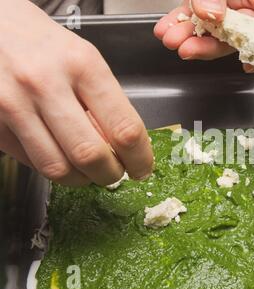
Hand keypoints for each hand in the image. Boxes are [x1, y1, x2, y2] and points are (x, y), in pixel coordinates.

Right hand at [0, 0, 152, 186]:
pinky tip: (60, 156)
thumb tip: (123, 150)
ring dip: (81, 179)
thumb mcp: (86, 61)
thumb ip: (106, 104)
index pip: (124, 127)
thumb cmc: (47, 45)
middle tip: (114, 173)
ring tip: (88, 172)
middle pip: (90, 155)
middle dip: (110, 174)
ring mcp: (13, 103)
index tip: (142, 168)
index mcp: (83, 65)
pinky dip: (53, 168)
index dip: (139, 159)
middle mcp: (46, 84)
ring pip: (57, 167)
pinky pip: (30, 162)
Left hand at [154, 0, 253, 71]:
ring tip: (171, 38)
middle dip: (210, 45)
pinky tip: (167, 28)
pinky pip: (199, 19)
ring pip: (217, 31)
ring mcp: (232, 2)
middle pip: (242, 33)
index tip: (253, 61)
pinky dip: (182, 24)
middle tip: (188, 49)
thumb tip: (213, 15)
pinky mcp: (211, 2)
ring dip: (191, 37)